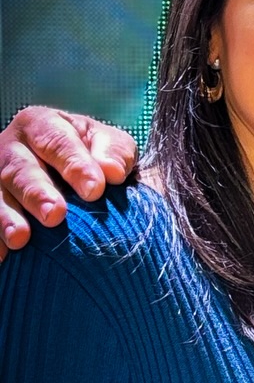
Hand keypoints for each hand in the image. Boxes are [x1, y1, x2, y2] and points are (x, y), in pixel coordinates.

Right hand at [0, 106, 135, 256]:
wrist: (68, 174)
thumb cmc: (94, 157)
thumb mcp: (109, 146)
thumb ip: (114, 153)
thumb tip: (112, 171)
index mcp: (42, 126)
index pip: (57, 142)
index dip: (75, 165)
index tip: (95, 190)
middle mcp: (11, 148)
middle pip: (20, 169)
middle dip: (37, 192)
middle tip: (55, 215)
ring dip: (7, 217)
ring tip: (21, 239)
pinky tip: (1, 256)